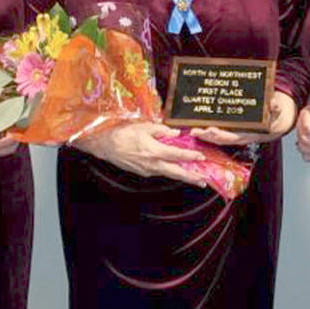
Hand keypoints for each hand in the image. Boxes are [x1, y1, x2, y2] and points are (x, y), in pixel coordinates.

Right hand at [70, 120, 208, 186]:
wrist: (105, 145)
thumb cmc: (124, 133)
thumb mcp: (144, 127)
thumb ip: (162, 131)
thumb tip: (176, 133)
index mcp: (154, 151)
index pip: (177, 154)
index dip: (190, 156)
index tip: (201, 156)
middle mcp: (152, 164)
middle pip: (176, 172)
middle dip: (191, 177)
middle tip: (203, 181)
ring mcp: (147, 170)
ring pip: (168, 174)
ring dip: (181, 176)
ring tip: (194, 178)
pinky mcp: (142, 172)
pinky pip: (159, 172)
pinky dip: (168, 172)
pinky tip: (174, 170)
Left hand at [194, 91, 297, 146]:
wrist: (272, 122)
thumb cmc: (272, 116)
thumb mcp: (276, 111)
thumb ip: (275, 108)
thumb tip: (273, 103)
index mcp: (249, 134)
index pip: (233, 136)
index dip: (222, 134)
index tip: (211, 130)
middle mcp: (239, 136)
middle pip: (220, 138)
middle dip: (207, 136)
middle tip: (195, 131)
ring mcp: (233, 133)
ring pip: (216, 137)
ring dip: (203, 134)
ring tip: (191, 130)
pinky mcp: (229, 130)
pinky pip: (216, 132)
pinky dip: (206, 130)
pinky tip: (195, 125)